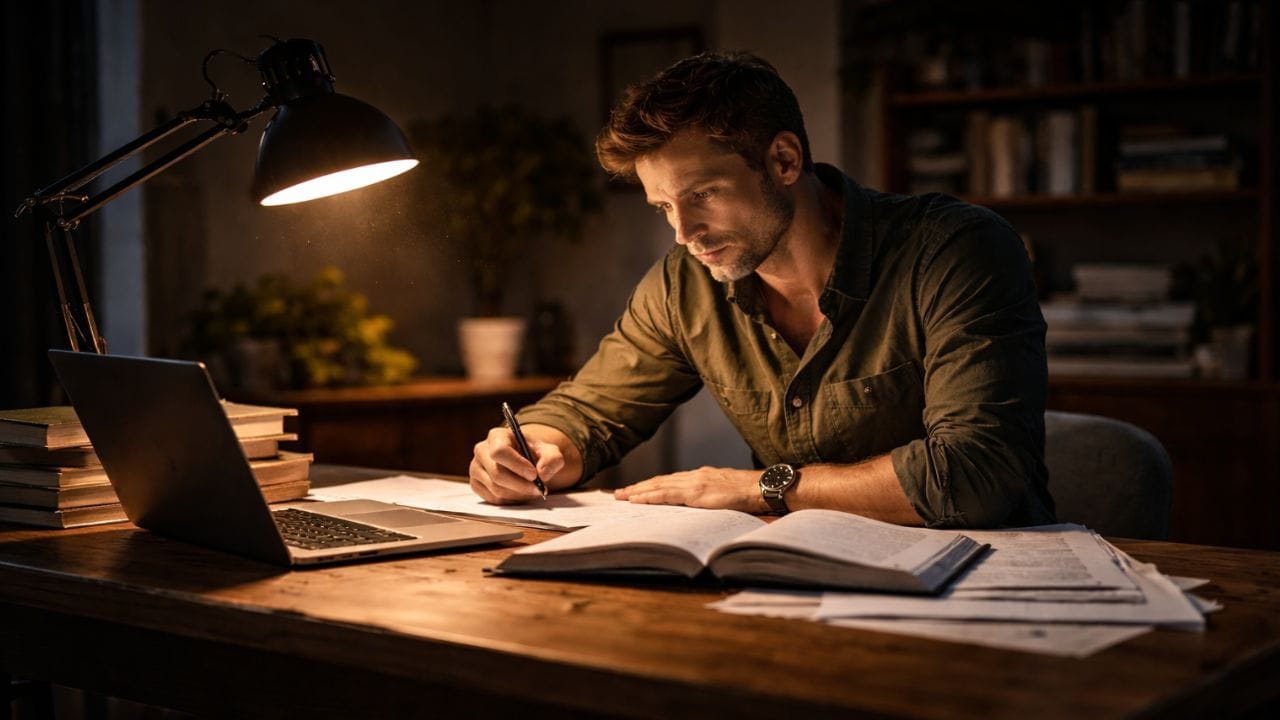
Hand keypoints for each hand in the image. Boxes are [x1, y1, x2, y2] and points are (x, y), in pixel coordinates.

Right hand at [469, 426, 565, 504]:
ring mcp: (476, 468)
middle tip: (538, 489)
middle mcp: (482, 450)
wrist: (525, 462)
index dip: (517, 465)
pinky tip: (520, 493)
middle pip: (497, 473)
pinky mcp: (476, 484)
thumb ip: (552, 458)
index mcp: (497, 436)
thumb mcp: (550, 452)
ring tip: (532, 490)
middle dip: (520, 485)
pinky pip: (492, 498)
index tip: (534, 475)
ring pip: (495, 488)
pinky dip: (510, 500)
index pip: (500, 451)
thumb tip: (542, 472)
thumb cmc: (535, 454)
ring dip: (518, 494)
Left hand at [614, 467, 765, 512]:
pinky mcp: (696, 493)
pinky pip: (667, 495)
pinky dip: (650, 496)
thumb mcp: (725, 492)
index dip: (652, 485)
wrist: (761, 487)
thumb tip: (702, 505)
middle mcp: (694, 476)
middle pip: (660, 481)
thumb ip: (711, 495)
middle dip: (639, 487)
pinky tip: (637, 499)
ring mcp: (694, 483)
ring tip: (622, 496)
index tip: (637, 489)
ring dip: (638, 491)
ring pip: (659, 486)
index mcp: (701, 477)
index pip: (670, 481)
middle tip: (619, 493)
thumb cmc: (749, 492)